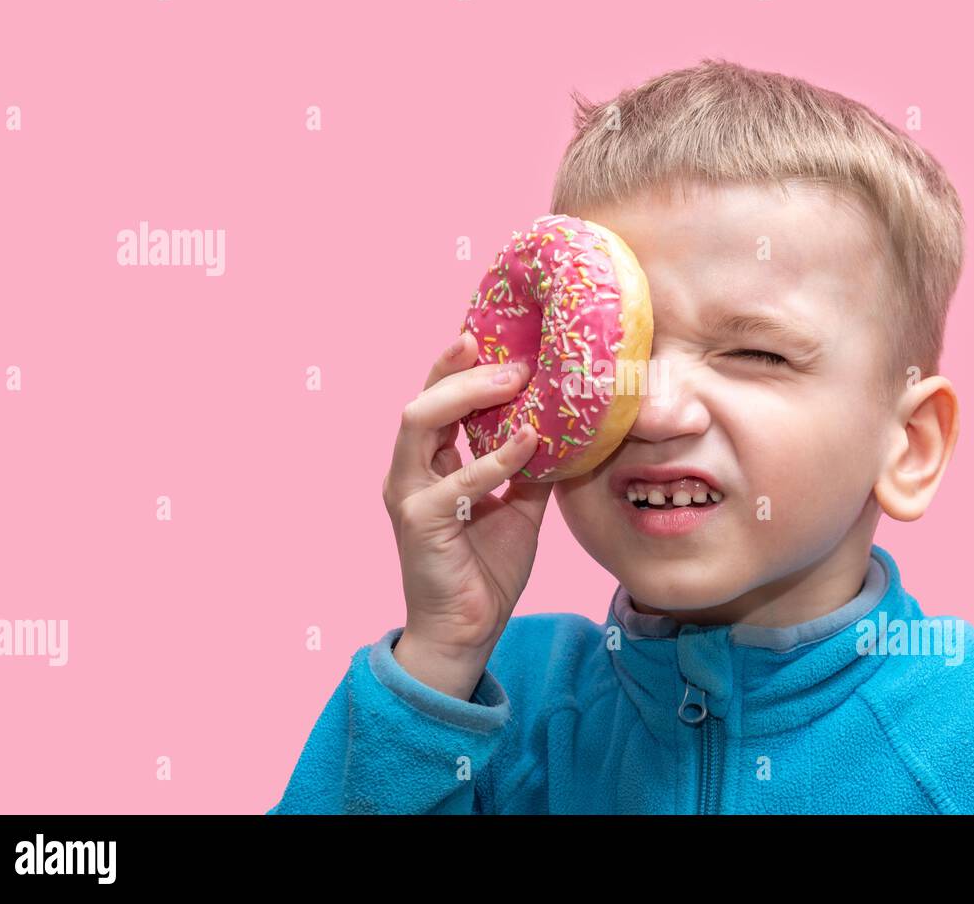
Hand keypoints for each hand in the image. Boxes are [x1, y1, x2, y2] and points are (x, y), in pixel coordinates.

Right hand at [382, 331, 550, 659]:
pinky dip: (496, 457)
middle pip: (422, 400)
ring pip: (420, 423)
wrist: (467, 632)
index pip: (437, 401)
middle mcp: (410, 472)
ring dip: (468, 396)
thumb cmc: (486, 570)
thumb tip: (564, 427)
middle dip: (462, 369)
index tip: (502, 341)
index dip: (462, 368)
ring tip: (514, 380)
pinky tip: (530, 441)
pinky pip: (459, 479)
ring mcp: (409, 494)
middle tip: (513, 356)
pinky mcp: (420, 521)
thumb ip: (528, 466)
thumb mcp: (518, 506)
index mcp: (429, 465)